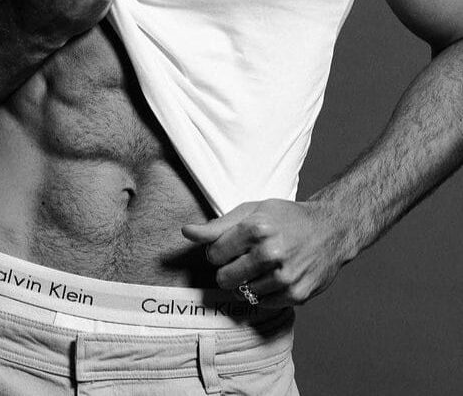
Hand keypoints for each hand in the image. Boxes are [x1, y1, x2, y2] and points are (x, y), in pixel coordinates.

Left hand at [182, 199, 346, 307]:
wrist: (330, 231)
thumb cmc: (285, 218)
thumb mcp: (251, 211)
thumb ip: (217, 226)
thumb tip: (186, 232)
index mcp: (256, 228)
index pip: (214, 254)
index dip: (217, 251)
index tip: (228, 247)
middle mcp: (270, 253)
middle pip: (225, 278)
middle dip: (227, 270)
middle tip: (242, 259)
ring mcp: (284, 277)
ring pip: (242, 293)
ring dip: (245, 282)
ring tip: (259, 267)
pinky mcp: (296, 295)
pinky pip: (261, 304)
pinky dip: (261, 293)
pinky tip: (271, 277)